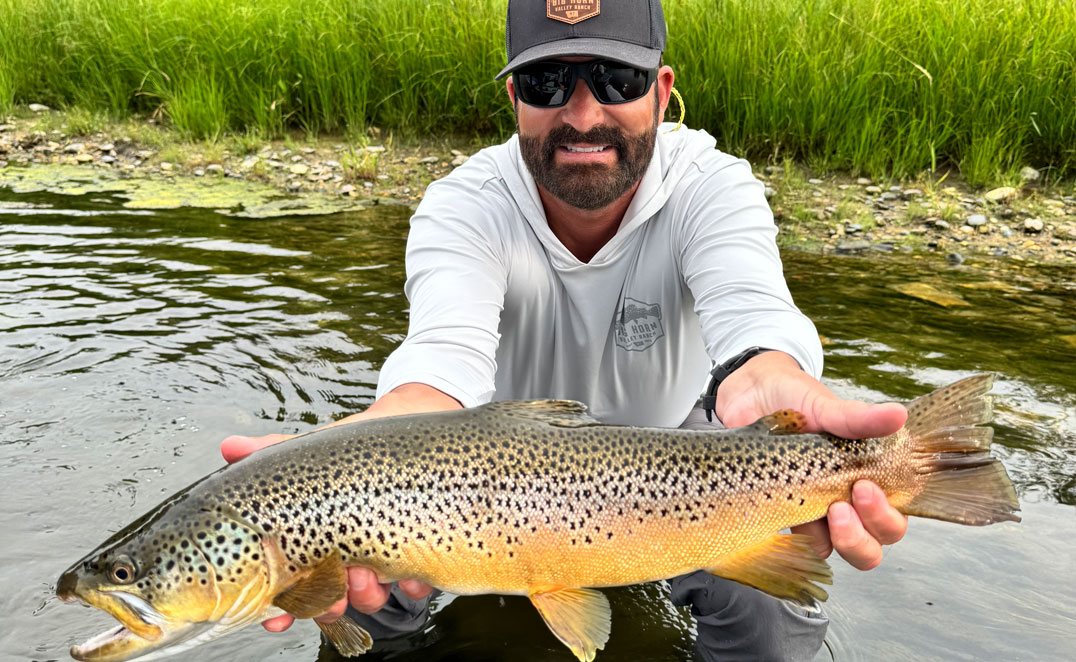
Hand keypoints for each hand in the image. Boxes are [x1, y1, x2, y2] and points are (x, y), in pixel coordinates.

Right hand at [218, 381, 461, 631]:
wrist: (407, 424)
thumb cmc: (350, 448)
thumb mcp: (311, 452)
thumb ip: (271, 451)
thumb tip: (229, 447)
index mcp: (313, 545)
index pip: (290, 587)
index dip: (280, 609)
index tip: (275, 619)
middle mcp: (345, 559)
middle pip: (330, 599)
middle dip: (326, 606)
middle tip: (330, 598)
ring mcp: (381, 559)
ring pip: (370, 597)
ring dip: (365, 595)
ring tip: (366, 575)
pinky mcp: (419, 552)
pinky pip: (418, 581)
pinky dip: (414, 584)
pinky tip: (411, 576)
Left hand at [714, 351, 908, 569]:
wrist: (749, 394)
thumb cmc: (794, 399)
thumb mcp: (825, 406)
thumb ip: (859, 418)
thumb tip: (898, 414)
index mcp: (865, 478)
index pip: (894, 518)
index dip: (886, 516)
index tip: (864, 487)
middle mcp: (843, 500)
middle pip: (871, 546)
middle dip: (863, 537)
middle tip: (840, 506)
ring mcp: (811, 510)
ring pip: (835, 549)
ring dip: (835, 541)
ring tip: (821, 512)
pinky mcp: (779, 513)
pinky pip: (793, 544)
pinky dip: (794, 540)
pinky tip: (781, 517)